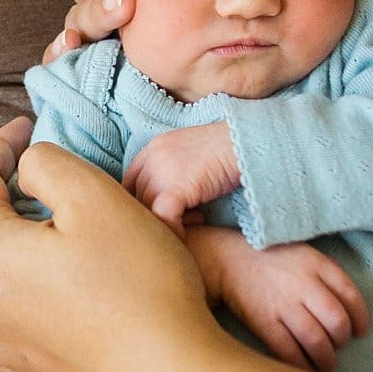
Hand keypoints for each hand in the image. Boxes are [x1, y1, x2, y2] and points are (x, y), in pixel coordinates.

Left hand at [0, 117, 228, 371]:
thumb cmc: (138, 285)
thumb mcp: (95, 196)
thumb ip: (48, 163)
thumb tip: (28, 169)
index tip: (27, 127)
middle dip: (22, 204)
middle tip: (72, 191)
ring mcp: (2, 349)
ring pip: (9, 279)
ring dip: (36, 254)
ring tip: (88, 248)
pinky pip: (29, 321)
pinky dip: (48, 298)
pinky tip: (90, 299)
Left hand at [124, 122, 241, 234]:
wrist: (243, 142)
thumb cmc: (227, 148)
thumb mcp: (192, 152)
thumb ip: (174, 168)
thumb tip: (172, 195)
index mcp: (153, 147)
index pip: (129, 181)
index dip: (139, 201)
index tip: (157, 213)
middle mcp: (152, 157)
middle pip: (138, 197)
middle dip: (156, 213)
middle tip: (185, 218)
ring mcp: (161, 171)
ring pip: (148, 210)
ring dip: (169, 222)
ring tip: (195, 221)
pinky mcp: (175, 188)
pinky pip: (163, 218)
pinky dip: (174, 229)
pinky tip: (194, 227)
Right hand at [207, 234, 368, 371]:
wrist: (228, 258)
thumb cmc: (272, 258)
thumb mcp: (304, 253)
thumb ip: (327, 275)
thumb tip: (349, 311)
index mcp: (316, 263)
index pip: (351, 295)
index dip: (360, 318)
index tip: (360, 331)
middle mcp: (302, 283)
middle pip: (337, 321)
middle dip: (343, 340)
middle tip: (339, 346)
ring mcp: (282, 303)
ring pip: (316, 340)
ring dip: (327, 359)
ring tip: (327, 365)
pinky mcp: (263, 321)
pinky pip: (289, 351)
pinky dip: (302, 365)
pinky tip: (306, 369)